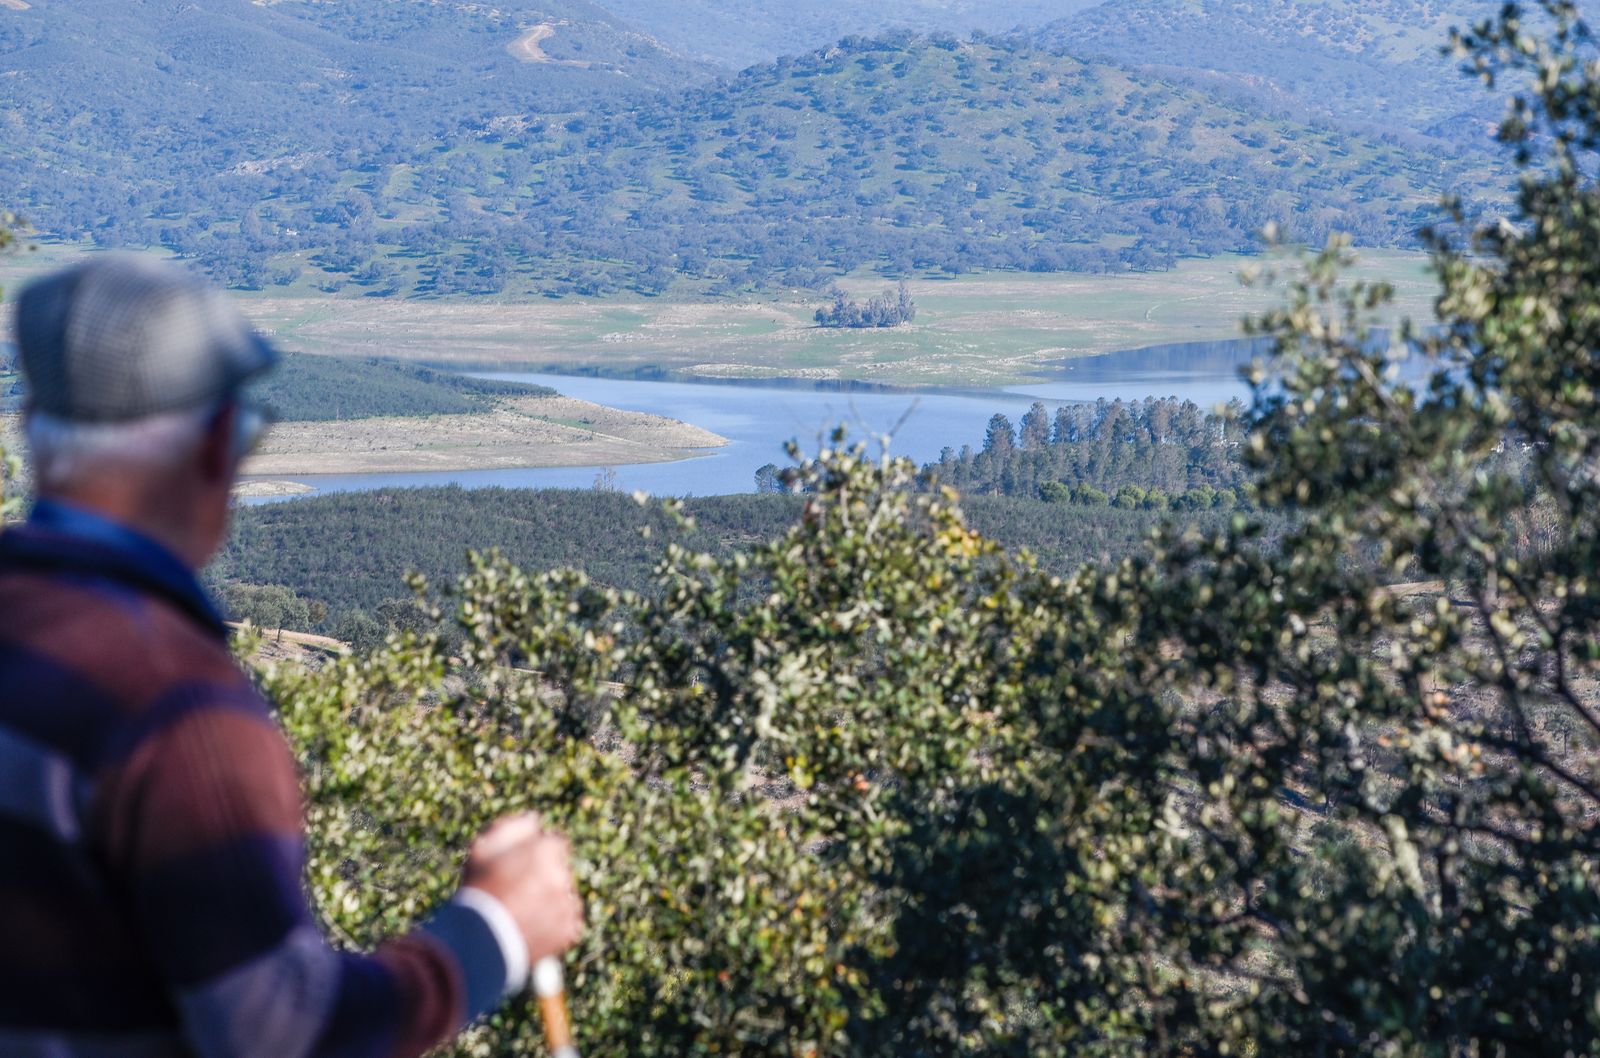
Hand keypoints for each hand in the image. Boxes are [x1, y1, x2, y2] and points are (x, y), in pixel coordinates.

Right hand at [462, 814, 582, 963]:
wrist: (480, 942)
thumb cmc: (478, 891)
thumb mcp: (482, 849)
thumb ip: (512, 827)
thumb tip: (534, 819)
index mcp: (545, 850)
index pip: (555, 843)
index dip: (538, 853)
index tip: (524, 865)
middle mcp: (562, 874)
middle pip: (560, 869)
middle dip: (544, 876)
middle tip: (518, 891)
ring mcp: (567, 903)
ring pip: (564, 895)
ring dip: (550, 900)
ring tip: (522, 912)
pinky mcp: (570, 929)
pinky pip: (568, 922)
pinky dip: (554, 924)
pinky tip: (530, 926)